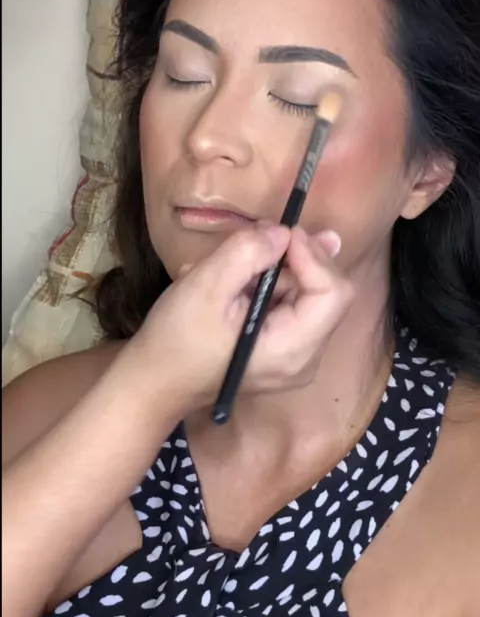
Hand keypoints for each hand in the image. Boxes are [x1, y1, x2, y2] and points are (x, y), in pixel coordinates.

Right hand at [133, 224, 352, 412]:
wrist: (152, 384)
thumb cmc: (175, 340)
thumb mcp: (205, 287)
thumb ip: (247, 253)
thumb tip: (283, 232)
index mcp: (293, 349)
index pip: (333, 291)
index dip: (311, 254)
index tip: (275, 234)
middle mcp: (304, 357)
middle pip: (324, 290)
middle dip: (291, 258)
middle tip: (250, 242)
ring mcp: (294, 355)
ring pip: (303, 292)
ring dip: (271, 269)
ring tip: (224, 267)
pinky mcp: (279, 349)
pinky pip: (286, 304)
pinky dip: (262, 284)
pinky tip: (226, 283)